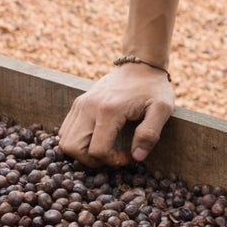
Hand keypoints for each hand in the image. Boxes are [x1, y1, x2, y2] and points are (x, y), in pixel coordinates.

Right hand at [57, 65, 174, 167]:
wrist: (141, 65)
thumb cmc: (153, 88)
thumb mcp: (162, 109)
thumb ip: (150, 134)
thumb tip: (137, 157)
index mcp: (109, 110)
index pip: (97, 151)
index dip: (113, 161)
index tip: (129, 156)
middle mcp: (88, 107)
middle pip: (73, 148)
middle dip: (91, 161)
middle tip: (111, 157)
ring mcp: (81, 104)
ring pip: (64, 141)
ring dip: (81, 152)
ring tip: (104, 148)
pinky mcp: (78, 103)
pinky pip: (66, 130)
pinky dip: (77, 140)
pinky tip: (97, 139)